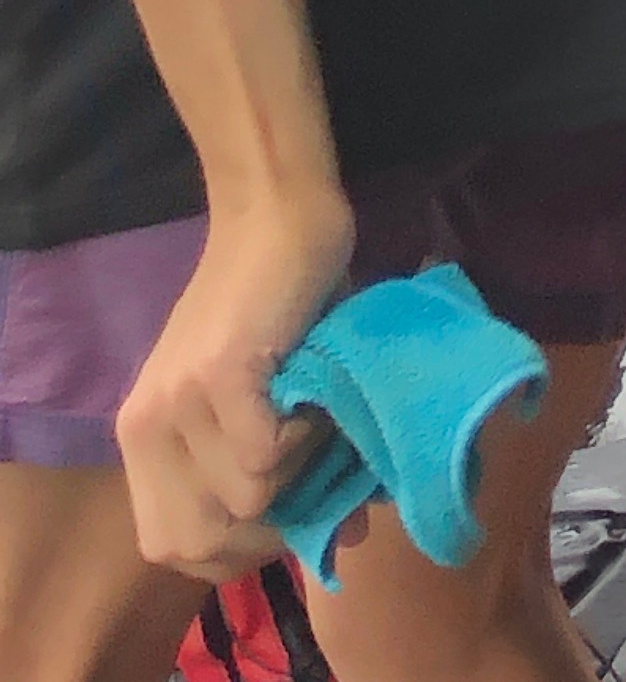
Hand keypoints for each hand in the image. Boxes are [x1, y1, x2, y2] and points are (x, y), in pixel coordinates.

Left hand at [114, 182, 354, 580]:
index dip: (234, 551)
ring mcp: (178, 401)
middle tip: (312, 478)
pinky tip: (316, 388)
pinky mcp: (219, 374)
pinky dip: (308, 433)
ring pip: (245, 498)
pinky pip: (267, 453)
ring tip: (316, 412)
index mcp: (142, 439)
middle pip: (197, 541)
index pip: (170, 547)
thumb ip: (277, 470)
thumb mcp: (254, 403)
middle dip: (268, 528)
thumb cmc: (279, 305)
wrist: (279, 213)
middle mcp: (145, 427)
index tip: (288, 515)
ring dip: (300, 467)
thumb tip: (344, 538)